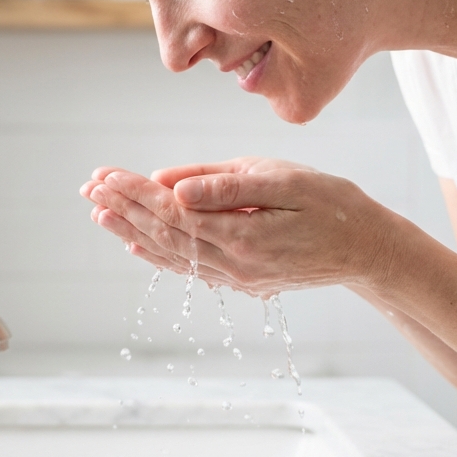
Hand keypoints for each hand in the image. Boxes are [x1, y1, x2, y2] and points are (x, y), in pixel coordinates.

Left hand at [80, 158, 394, 294]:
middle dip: (123, 209)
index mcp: (241, 233)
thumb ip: (225, 184)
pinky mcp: (242, 281)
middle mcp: (233, 263)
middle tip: (89, 189)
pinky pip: (190, 270)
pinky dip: (159, 257)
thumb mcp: (284, 179)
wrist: (368, 250)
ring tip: (99, 214)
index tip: (104, 174)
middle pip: (163, 235)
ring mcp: (237, 277)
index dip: (134, 192)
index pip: (171, 211)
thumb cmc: (332, 204)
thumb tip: (173, 186)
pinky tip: (137, 246)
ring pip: (171, 256)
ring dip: (131, 233)